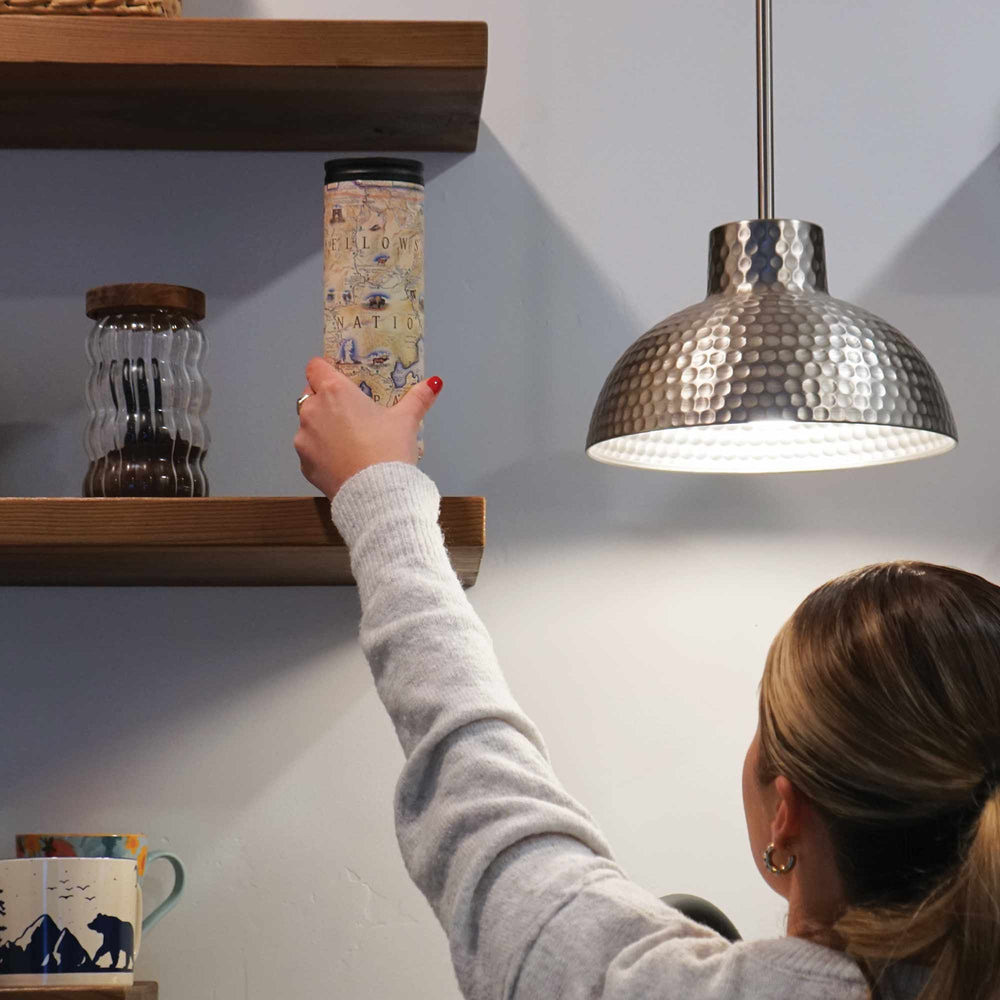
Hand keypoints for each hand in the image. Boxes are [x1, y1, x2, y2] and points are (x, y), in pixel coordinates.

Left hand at [294, 357, 442, 498]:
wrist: (376, 495)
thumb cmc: (388, 449)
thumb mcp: (406, 421)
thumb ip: (418, 398)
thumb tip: (434, 383)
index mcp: (334, 392)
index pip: (315, 367)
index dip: (326, 370)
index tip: (341, 379)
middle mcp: (312, 411)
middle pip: (310, 395)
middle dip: (325, 400)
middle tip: (350, 412)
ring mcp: (303, 439)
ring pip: (307, 424)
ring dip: (321, 427)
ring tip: (348, 441)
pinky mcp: (303, 464)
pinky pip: (310, 451)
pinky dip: (321, 453)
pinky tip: (343, 461)